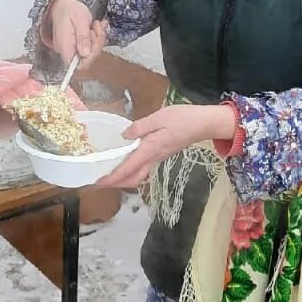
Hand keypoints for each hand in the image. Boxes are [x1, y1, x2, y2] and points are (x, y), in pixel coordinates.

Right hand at [42, 0, 108, 67]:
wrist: (62, 4)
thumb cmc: (69, 9)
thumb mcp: (80, 19)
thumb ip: (82, 37)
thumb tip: (85, 53)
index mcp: (65, 46)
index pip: (78, 64)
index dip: (91, 56)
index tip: (95, 39)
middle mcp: (66, 51)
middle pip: (86, 59)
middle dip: (96, 43)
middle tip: (97, 27)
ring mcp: (70, 49)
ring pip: (90, 53)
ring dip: (97, 38)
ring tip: (96, 25)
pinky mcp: (75, 46)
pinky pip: (89, 47)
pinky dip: (96, 37)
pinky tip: (96, 27)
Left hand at [96, 103, 236, 188]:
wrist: (204, 124)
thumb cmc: (183, 119)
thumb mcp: (159, 117)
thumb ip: (140, 127)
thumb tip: (124, 136)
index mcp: (149, 150)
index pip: (127, 169)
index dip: (111, 178)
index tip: (97, 183)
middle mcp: (153, 158)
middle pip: (132, 179)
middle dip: (116, 184)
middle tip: (100, 182)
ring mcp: (159, 158)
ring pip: (138, 175)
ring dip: (123, 178)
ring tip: (109, 174)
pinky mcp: (162, 154)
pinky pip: (144, 168)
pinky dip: (132, 170)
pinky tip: (126, 162)